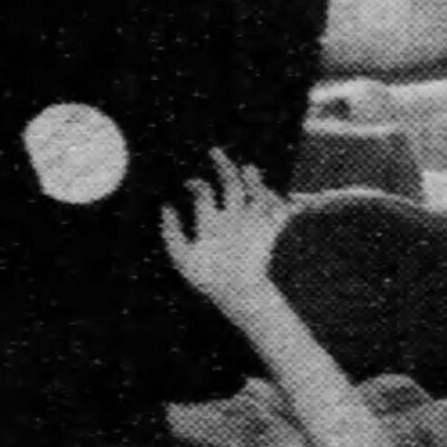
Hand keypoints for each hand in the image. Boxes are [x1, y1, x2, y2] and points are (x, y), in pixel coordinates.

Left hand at [161, 150, 288, 315]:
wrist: (236, 294)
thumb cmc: (208, 280)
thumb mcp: (183, 257)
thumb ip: (172, 234)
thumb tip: (166, 207)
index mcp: (211, 221)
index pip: (204, 193)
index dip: (197, 184)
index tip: (192, 184)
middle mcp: (232, 217)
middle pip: (230, 183)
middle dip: (224, 166)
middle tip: (214, 152)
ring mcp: (252, 222)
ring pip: (255, 192)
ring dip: (253, 180)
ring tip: (248, 171)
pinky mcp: (269, 231)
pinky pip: (279, 211)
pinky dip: (279, 201)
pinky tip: (271, 195)